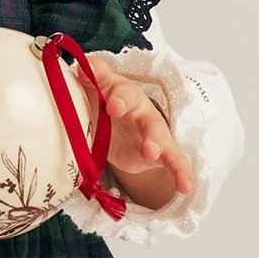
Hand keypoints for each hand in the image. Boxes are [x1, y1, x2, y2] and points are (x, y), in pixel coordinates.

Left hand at [78, 57, 193, 208]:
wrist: (124, 136)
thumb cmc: (104, 112)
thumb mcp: (91, 99)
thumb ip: (83, 87)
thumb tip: (72, 71)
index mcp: (115, 90)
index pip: (104, 77)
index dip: (97, 75)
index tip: (86, 71)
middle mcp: (136, 105)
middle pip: (133, 99)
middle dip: (124, 101)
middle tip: (114, 106)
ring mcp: (151, 128)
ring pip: (156, 130)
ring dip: (153, 139)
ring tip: (150, 151)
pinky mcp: (162, 150)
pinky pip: (175, 160)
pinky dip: (181, 172)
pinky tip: (186, 186)